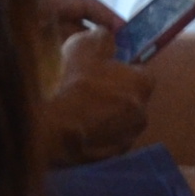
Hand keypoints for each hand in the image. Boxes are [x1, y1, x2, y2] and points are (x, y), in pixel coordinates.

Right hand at [36, 0, 155, 166]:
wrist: (51, 129)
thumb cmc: (72, 83)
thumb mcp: (85, 45)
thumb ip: (103, 38)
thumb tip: (108, 37)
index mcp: (142, 85)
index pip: (140, 74)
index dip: (121, 71)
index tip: (102, 71)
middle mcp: (142, 114)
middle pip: (130, 100)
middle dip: (114, 95)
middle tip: (87, 91)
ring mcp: (127, 139)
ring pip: (119, 123)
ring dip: (105, 117)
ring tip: (78, 112)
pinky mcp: (111, 158)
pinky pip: (106, 142)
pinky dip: (96, 136)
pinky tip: (75, 129)